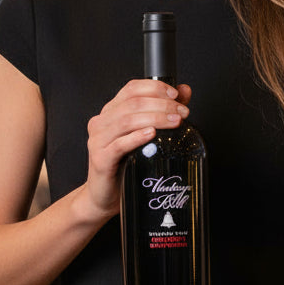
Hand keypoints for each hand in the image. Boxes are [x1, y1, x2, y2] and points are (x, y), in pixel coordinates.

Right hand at [82, 80, 191, 220]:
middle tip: (182, 112)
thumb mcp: (145, 135)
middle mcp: (101, 122)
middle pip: (133, 103)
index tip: (176, 94)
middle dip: (162, 104)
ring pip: (127, 120)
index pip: (131, 88)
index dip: (155, 87)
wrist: (104, 197)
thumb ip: (163, 110)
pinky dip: (137, 137)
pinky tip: (152, 134)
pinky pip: (119, 144)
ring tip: (175, 122)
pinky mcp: (100, 159)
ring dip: (155, 118)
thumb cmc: (124, 166)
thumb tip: (185, 90)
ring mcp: (98, 140)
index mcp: (111, 112)